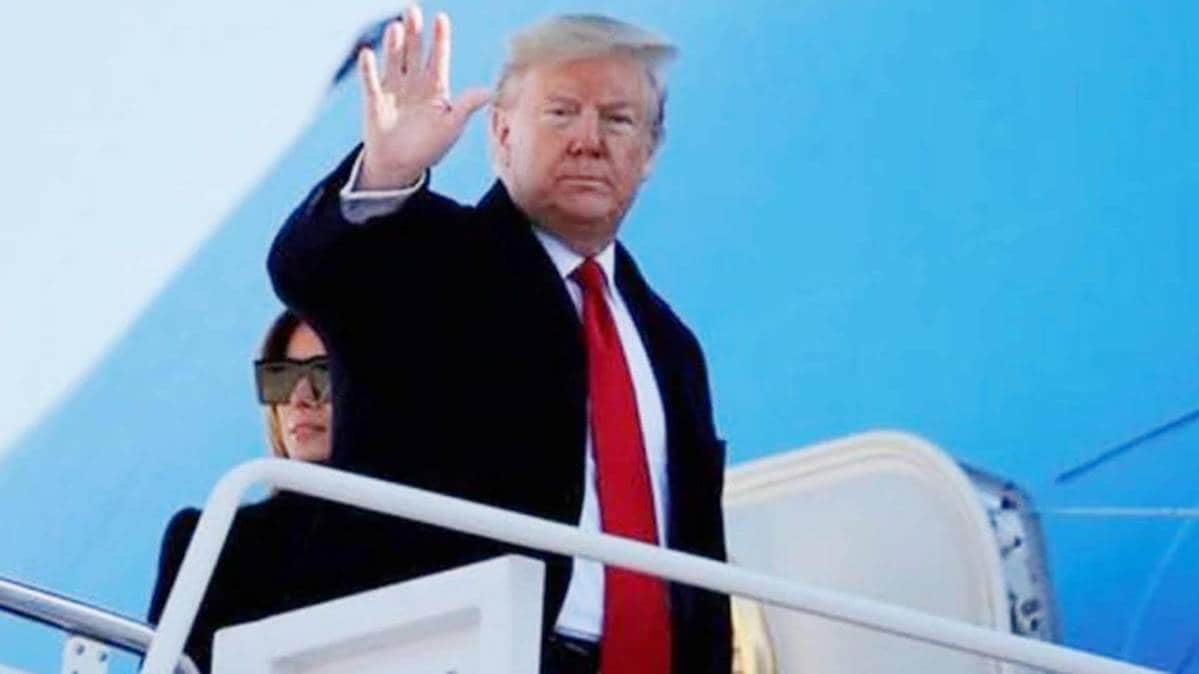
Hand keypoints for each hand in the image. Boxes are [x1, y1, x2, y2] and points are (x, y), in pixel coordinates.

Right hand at [356, 5, 489, 189]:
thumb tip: (489, 92)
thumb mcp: (452, 126)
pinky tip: (368, 53)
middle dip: (414, 32)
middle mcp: (414, 82)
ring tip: (397, 27)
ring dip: (394, 45)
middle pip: (414, 52)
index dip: (439, 39)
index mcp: (435, 87)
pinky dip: (369, 69)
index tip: (441, 18)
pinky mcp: (375, 101)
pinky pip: (371, 82)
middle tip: (413, 10)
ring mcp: (393, 89)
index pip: (438, 58)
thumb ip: (466, 106)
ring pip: (394, 61)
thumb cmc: (429, 146)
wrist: (401, 165)